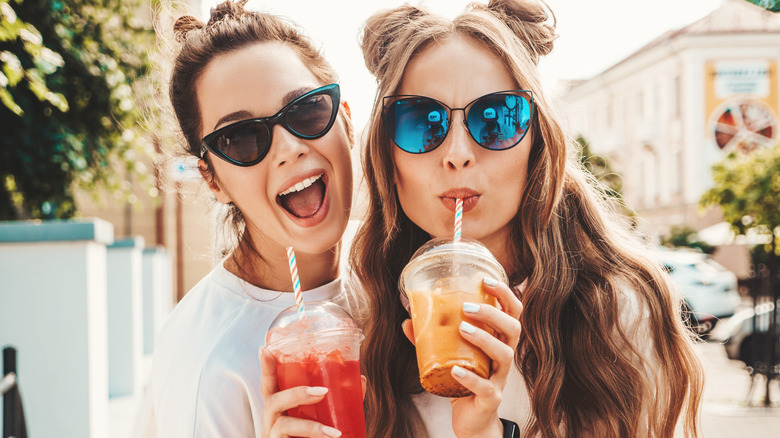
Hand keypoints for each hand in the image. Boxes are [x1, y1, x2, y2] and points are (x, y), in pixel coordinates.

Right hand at [259, 348, 345, 437]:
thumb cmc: (312, 435)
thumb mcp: (324, 417)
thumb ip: (339, 402)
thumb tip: (360, 379)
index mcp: (279, 408)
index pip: (270, 385)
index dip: (266, 369)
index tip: (264, 350)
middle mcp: (272, 420)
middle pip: (272, 400)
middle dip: (297, 393)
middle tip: (323, 391)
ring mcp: (272, 435)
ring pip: (282, 424)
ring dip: (310, 426)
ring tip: (334, 432)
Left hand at [403, 278, 522, 437]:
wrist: (472, 420)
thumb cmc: (466, 380)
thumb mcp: (450, 355)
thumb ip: (432, 338)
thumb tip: (407, 319)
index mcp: (499, 340)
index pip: (512, 312)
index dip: (504, 294)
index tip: (485, 279)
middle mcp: (504, 357)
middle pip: (513, 329)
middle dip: (493, 313)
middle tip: (468, 307)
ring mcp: (500, 378)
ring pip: (504, 355)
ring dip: (484, 339)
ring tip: (462, 329)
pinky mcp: (491, 398)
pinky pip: (486, 387)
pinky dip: (471, 378)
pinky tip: (455, 371)